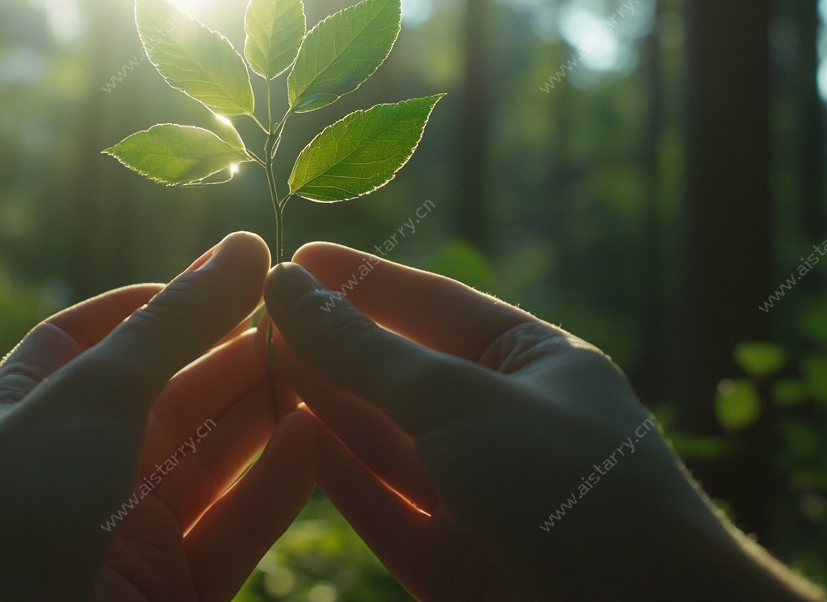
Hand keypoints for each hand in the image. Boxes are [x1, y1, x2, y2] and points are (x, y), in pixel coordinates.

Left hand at [0, 232, 317, 601]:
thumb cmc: (18, 519)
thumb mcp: (91, 396)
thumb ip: (174, 324)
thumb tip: (242, 246)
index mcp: (22, 415)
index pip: (91, 337)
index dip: (157, 304)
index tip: (228, 277)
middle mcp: (72, 470)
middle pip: (166, 394)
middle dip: (229, 353)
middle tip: (300, 314)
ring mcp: (123, 533)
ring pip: (209, 459)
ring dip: (263, 411)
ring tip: (321, 361)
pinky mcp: (172, 589)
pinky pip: (234, 526)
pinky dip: (275, 485)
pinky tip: (313, 437)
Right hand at [265, 243, 826, 601]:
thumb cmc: (573, 491)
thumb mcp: (463, 402)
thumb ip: (368, 353)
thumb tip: (289, 286)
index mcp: (538, 366)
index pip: (436, 308)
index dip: (365, 282)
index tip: (297, 260)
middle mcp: (510, 427)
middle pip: (403, 377)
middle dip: (333, 348)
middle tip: (253, 317)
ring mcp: (484, 499)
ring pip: (387, 445)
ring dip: (324, 409)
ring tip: (254, 369)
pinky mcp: (458, 567)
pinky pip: (386, 511)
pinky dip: (338, 479)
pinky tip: (290, 442)